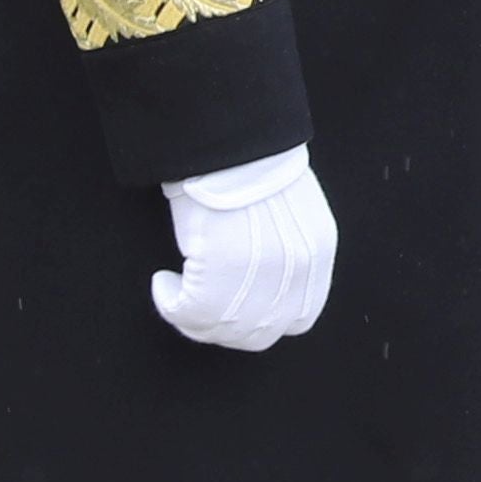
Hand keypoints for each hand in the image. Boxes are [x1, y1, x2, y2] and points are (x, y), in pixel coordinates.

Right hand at [149, 146, 335, 350]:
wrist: (230, 146)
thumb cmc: (251, 167)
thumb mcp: (292, 214)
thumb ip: (288, 255)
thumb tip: (261, 288)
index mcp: (317, 255)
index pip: (299, 320)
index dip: (264, 323)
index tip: (234, 310)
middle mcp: (295, 273)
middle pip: (260, 335)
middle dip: (224, 329)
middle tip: (196, 309)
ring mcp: (259, 277)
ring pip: (222, 330)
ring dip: (192, 318)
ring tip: (176, 290)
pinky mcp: (219, 274)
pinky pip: (189, 313)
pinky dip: (169, 304)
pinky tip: (163, 282)